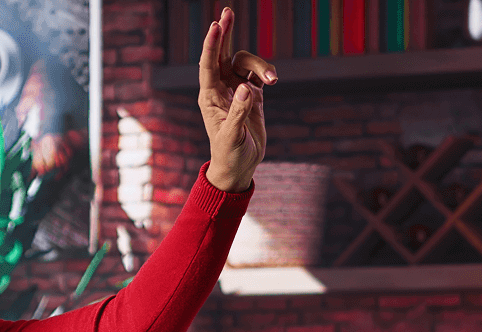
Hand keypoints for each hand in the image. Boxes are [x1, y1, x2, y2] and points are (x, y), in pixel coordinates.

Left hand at [199, 7, 273, 192]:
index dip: (211, 44)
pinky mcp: (252, 96)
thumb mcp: (232, 136)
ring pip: (246, 64)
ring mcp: (237, 90)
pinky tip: (273, 81)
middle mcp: (221, 88)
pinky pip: (258, 75)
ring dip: (261, 66)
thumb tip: (247, 87)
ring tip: (273, 80)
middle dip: (225, 33)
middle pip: (222, 54)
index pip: (208, 64)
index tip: (216, 26)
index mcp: (210, 96)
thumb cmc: (229, 154)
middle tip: (227, 12)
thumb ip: (239, 111)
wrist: (239, 166)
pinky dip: (267, 73)